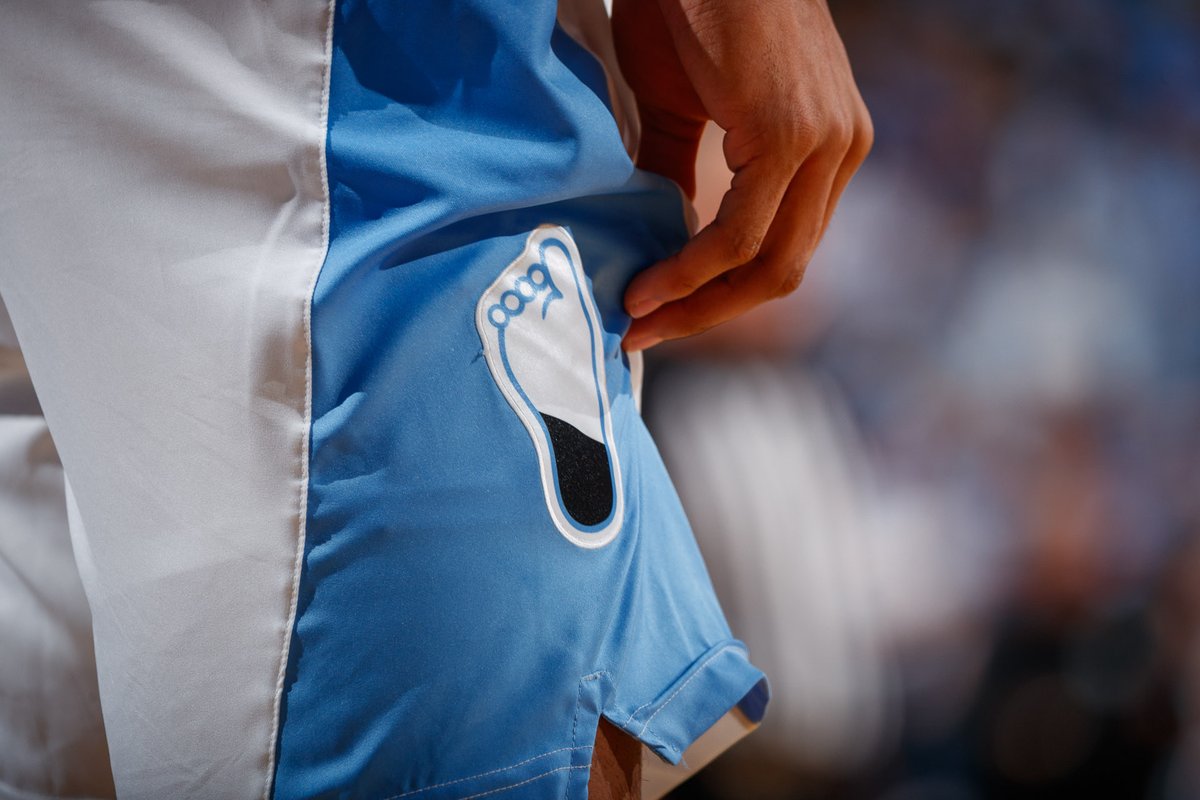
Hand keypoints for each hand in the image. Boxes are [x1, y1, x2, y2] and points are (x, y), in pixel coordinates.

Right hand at [611, 0, 872, 350]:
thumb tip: (660, 243)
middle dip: (710, 313)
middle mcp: (842, 149)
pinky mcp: (792, 134)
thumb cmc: (688, 9)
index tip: (662, 315)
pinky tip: (650, 284)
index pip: (786, 247)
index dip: (722, 294)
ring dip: (697, 303)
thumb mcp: (686, 108)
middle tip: (648, 333)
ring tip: (639, 316)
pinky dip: (690, 270)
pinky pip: (740, 233)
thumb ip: (684, 175)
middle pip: (784, 271)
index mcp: (830, 145)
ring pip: (769, 264)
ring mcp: (826, 142)